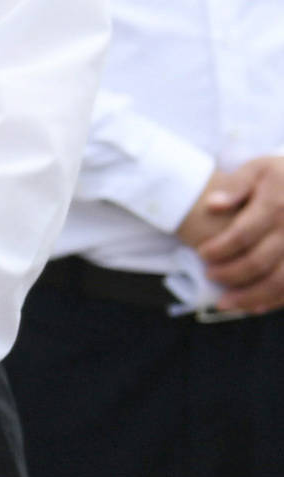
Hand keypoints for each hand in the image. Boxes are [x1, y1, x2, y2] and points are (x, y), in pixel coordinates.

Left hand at [179, 155, 283, 311]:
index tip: (201, 253)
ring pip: (279, 281)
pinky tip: (254, 307)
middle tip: (210, 275)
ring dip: (250, 297)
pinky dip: (274, 301)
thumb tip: (212, 205)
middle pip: (258, 262)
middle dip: (229, 274)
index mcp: (277, 205)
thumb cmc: (281, 178)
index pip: (242, 235)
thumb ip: (236, 185)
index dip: (218, 249)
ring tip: (224, 303)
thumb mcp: (259, 169)